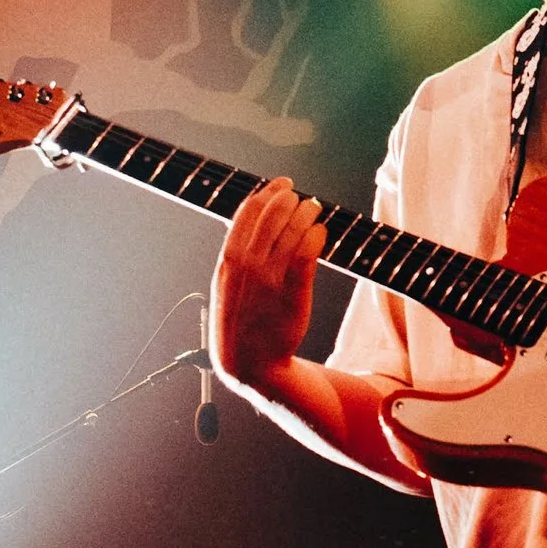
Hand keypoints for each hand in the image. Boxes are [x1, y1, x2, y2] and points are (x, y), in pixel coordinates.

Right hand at [212, 179, 326, 393]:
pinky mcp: (294, 292)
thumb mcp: (226, 283)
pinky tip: (321, 233)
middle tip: (301, 198)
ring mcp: (271, 278)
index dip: (269, 192)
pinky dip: (317, 236)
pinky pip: (308, 253)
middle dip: (290, 199)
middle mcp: (248, 264)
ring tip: (314, 210)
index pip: (249, 211)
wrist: (250, 363)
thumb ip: (237, 252)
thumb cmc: (239, 320)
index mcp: (228, 259)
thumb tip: (252, 218)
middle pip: (273, 214)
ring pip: (293, 229)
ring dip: (307, 213)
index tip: (283, 184)